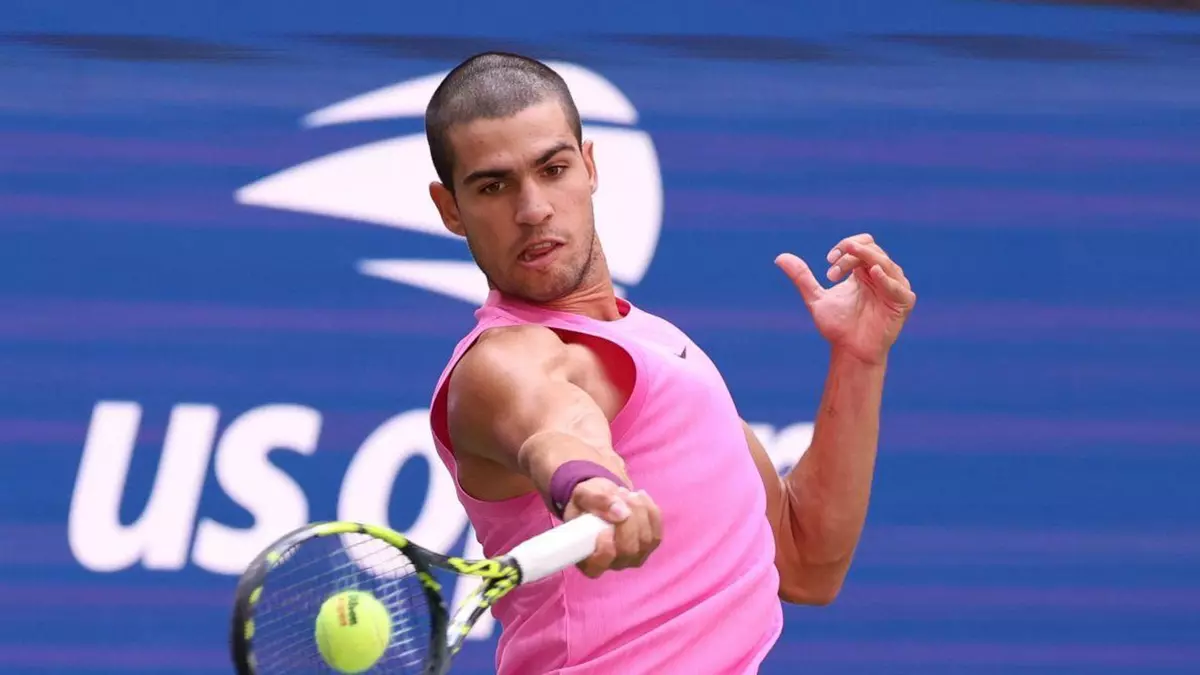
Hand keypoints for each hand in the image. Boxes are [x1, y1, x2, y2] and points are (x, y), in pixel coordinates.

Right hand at [562, 478, 661, 577]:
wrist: (603, 499)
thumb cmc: (586, 502)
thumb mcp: (584, 494)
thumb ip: (596, 501)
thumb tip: (621, 512)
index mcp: (588, 559)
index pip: (598, 566)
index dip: (604, 547)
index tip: (603, 526)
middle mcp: (612, 563)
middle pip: (628, 551)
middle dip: (628, 521)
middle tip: (619, 496)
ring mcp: (633, 557)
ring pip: (646, 541)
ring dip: (639, 512)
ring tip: (626, 494)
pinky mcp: (649, 547)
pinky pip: (657, 533)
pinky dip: (651, 512)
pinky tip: (640, 497)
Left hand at [775, 233, 915, 365]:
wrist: (850, 351)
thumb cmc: (837, 326)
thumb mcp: (816, 298)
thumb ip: (802, 277)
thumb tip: (779, 257)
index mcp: (864, 270)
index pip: (860, 245)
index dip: (844, 248)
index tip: (828, 264)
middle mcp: (881, 274)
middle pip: (871, 249)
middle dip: (850, 254)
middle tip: (831, 272)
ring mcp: (894, 286)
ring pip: (884, 261)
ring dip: (863, 260)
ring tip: (842, 269)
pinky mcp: (903, 301)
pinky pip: (897, 285)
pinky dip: (886, 277)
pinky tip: (873, 272)